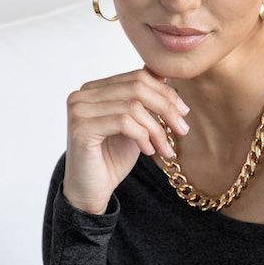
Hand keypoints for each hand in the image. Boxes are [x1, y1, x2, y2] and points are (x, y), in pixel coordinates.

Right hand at [63, 68, 189, 213]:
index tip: (183, 112)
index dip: (165, 92)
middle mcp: (82, 94)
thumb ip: (142, 100)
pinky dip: (143, 136)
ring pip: (133, 106)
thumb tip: (164, 74)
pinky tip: (148, 151)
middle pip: (136, 87)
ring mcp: (79, 110)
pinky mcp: (81, 129)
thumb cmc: (112, 158)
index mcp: (94, 89)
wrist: (91, 190)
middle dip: (166, 108)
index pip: (137, 77)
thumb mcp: (135, 124)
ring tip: (166, 149)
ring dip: (156, 129)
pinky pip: (124, 123)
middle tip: (182, 129)